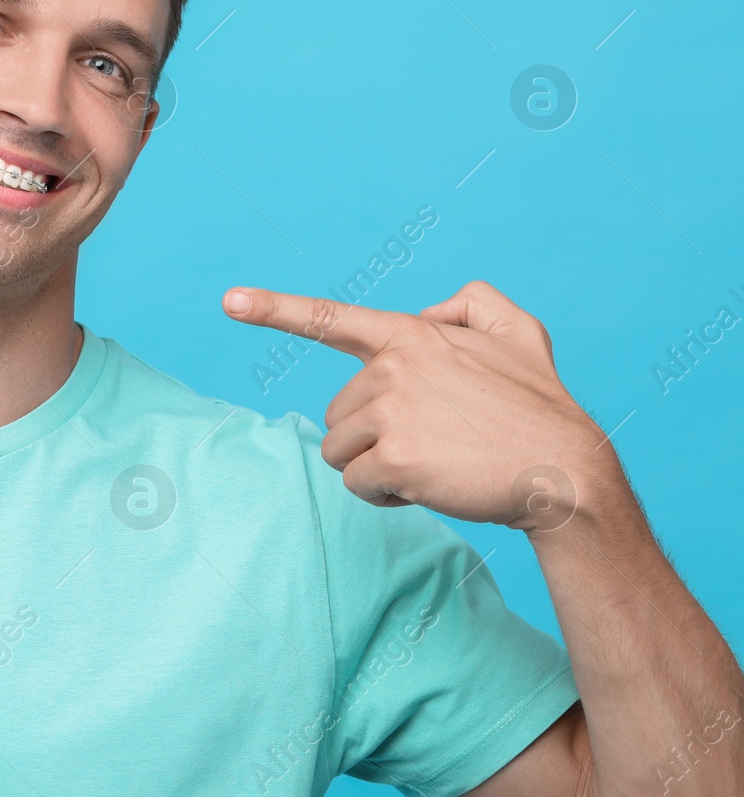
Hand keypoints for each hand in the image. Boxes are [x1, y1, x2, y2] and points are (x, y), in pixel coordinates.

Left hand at [222, 279, 619, 530]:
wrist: (567, 472)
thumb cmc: (541, 408)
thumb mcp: (520, 331)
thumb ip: (471, 303)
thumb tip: (426, 311)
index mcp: (412, 335)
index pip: (330, 318)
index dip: (274, 308)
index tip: (228, 301)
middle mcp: (394, 366)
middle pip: (339, 414)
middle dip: (374, 435)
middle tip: (435, 441)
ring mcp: (393, 411)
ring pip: (341, 451)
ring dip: (377, 467)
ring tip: (434, 462)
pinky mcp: (395, 458)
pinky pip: (357, 484)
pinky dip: (385, 496)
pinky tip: (429, 488)